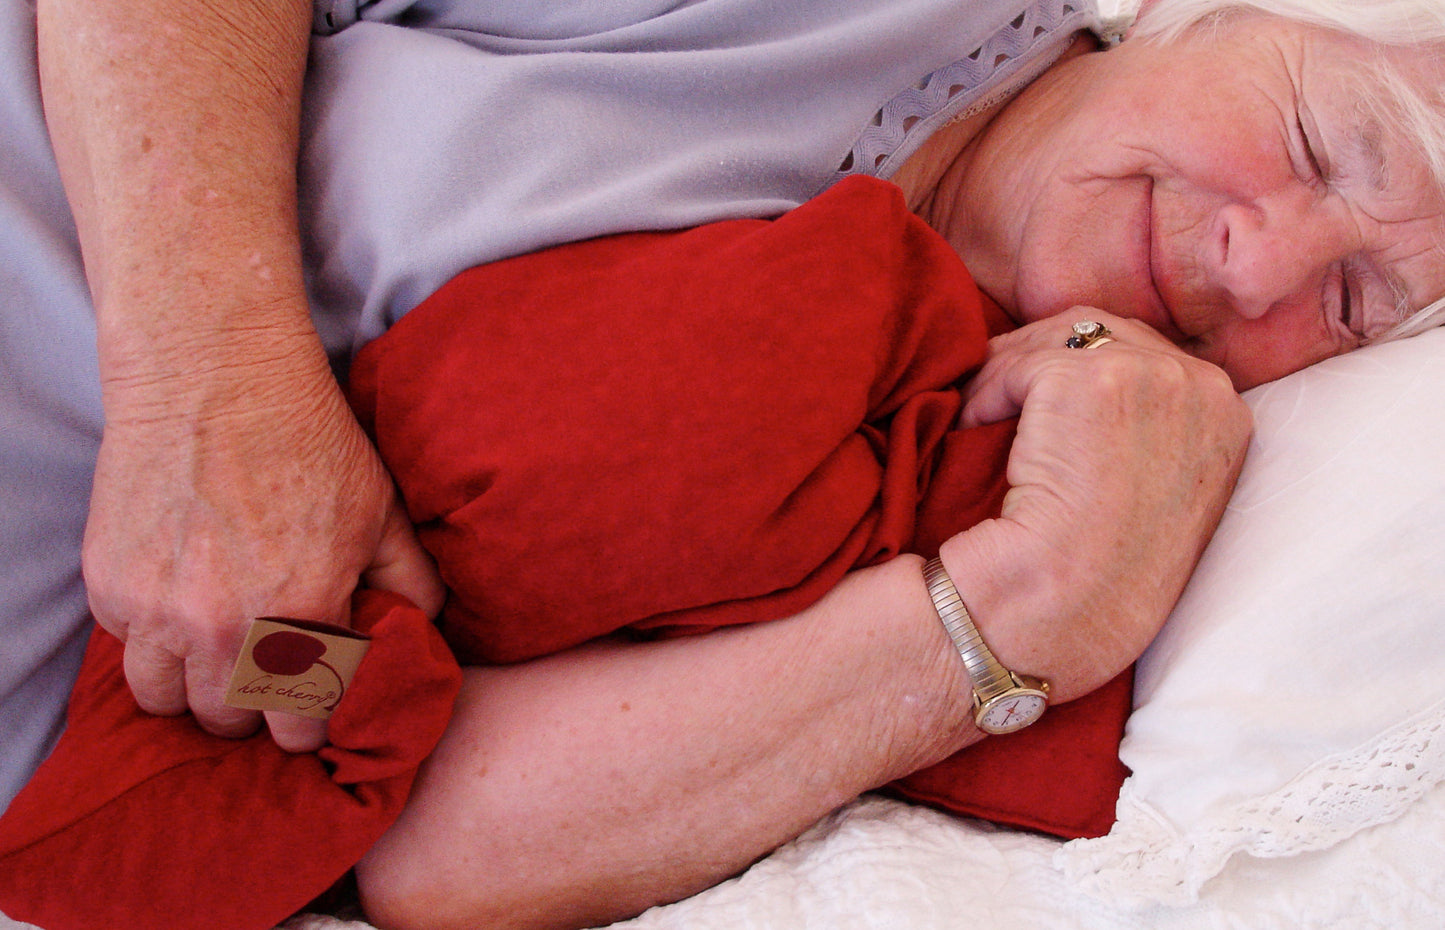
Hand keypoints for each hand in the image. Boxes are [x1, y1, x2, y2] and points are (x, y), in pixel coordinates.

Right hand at [83, 330, 444, 750]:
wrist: (216, 375)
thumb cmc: (310, 441)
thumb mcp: (383, 512)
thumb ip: (411, 585)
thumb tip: (424, 636)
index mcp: (300, 618)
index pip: (300, 727)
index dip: (312, 723)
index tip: (313, 707)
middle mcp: (223, 629)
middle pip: (230, 722)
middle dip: (254, 708)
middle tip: (268, 675)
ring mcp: (156, 611)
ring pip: (166, 701)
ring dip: (195, 686)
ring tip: (219, 653)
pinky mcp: (109, 585)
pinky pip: (125, 648)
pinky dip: (151, 639)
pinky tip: (181, 602)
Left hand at [945, 310, 1251, 700]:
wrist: (1069, 607)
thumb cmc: (1106, 581)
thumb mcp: (1161, 498)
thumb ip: (1153, 434)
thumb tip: (1095, 390)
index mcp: (1228, 416)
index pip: (1147, 358)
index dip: (1082, 376)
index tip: (1040, 408)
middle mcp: (1203, 385)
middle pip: (1102, 336)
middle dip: (1039, 364)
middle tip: (993, 401)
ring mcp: (1151, 376)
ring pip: (1055, 345)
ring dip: (1007, 376)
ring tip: (975, 417)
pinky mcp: (1089, 380)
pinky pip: (1018, 366)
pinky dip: (985, 394)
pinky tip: (968, 428)